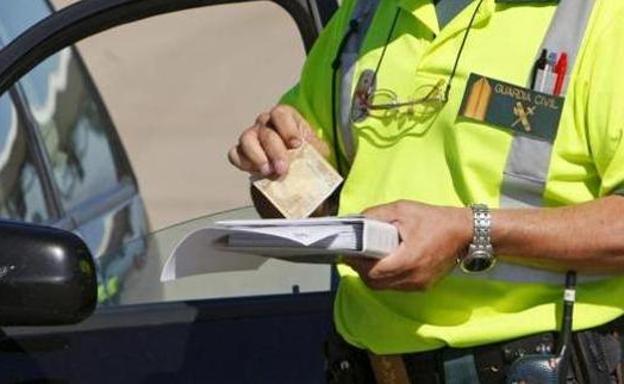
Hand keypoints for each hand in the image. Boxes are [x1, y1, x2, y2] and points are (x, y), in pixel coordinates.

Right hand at [228, 105, 328, 176]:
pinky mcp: (241, 153)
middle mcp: (266, 124)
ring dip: (257, 156)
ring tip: (268, 172)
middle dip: (275, 151)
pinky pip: (235, 154)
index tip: (297, 145)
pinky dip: (243, 163)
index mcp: (285, 118)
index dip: (288, 129)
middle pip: (266, 131)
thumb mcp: (318, 152)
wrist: (295, 174)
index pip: (281, 114)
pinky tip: (257, 173)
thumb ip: (316, 151)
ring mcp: (252, 137)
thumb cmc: (308, 157)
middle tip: (282, 169)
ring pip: (247, 139)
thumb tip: (316, 156)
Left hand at [346, 200, 471, 290]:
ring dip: (373, 275)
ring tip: (370, 256)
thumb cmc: (435, 219)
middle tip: (356, 254)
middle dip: (361, 270)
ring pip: (384, 287)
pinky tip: (387, 261)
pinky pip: (396, 286)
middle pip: (375, 283)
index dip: (357, 263)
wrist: (465, 232)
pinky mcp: (423, 287)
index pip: (373, 272)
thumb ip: (376, 215)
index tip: (348, 253)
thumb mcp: (402, 210)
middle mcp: (413, 277)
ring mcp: (419, 285)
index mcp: (409, 259)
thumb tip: (355, 221)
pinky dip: (387, 277)